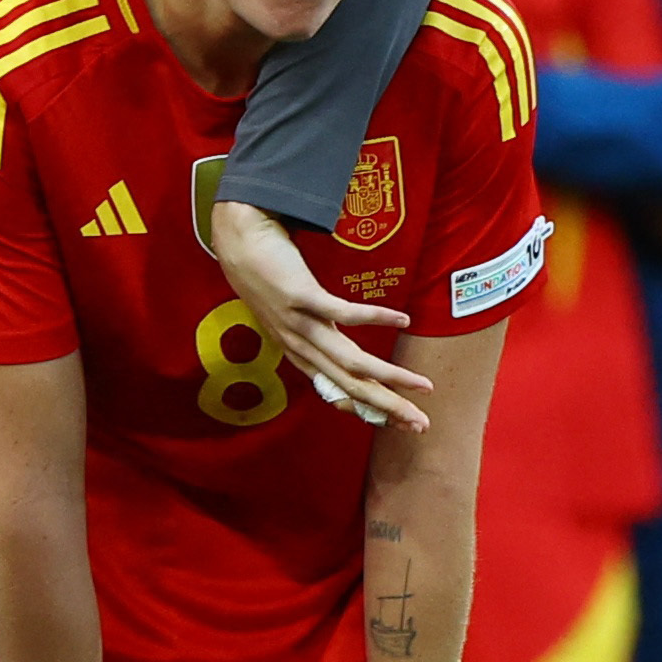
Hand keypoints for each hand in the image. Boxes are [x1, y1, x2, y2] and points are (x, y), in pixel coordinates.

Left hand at [205, 199, 429, 428]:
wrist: (238, 238)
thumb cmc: (267, 272)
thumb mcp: (291, 313)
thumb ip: (316, 334)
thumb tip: (343, 348)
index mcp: (298, 352)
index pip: (338, 392)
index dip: (370, 410)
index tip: (401, 421)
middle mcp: (299, 345)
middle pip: (350, 386)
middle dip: (388, 407)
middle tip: (421, 423)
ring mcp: (299, 323)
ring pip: (350, 361)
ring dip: (390, 377)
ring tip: (423, 385)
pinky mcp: (301, 296)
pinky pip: (344, 313)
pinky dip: (377, 318)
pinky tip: (403, 321)